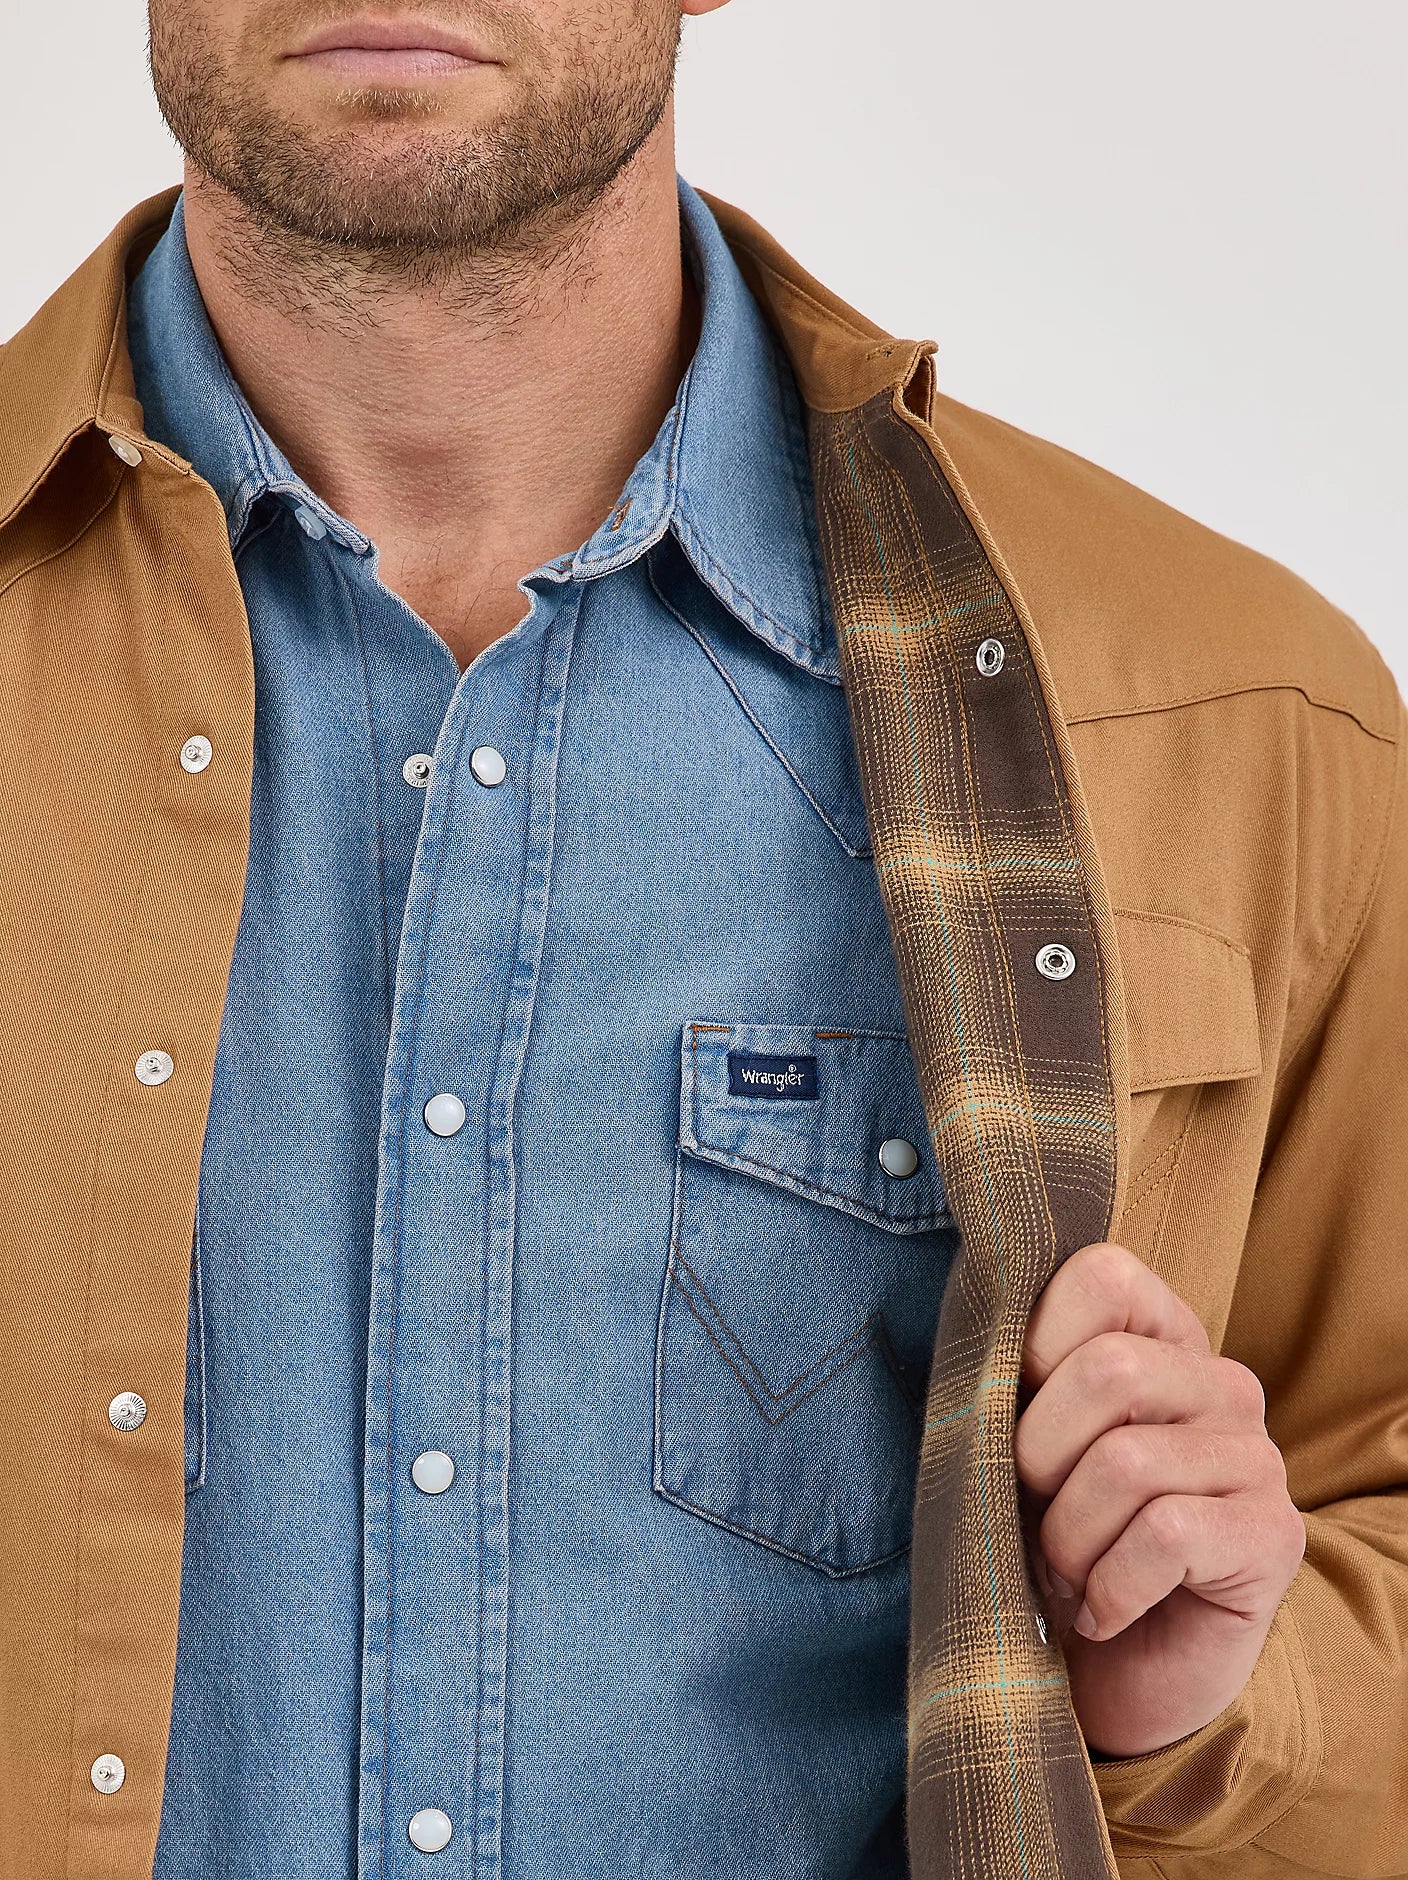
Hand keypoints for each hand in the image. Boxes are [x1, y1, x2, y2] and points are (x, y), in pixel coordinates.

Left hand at [1015, 1242, 1306, 1759]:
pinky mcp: (1275, 1537)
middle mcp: (1222, 1383)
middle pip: (1109, 1370)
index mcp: (1160, 1338)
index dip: (1032, 1348)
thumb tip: (976, 1342)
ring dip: (1069, 1538)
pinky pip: (1166, 1534)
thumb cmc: (1051, 1545)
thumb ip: (1007, 1383)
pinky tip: (1106, 1610)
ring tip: (1071, 1571)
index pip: (1101, 1276)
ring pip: (1127, 1462)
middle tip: (1035, 1516)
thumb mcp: (1014, 1451)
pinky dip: (1110, 1586)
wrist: (1105, 1681)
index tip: (1013, 1419)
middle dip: (1038, 1458)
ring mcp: (1258, 1457)